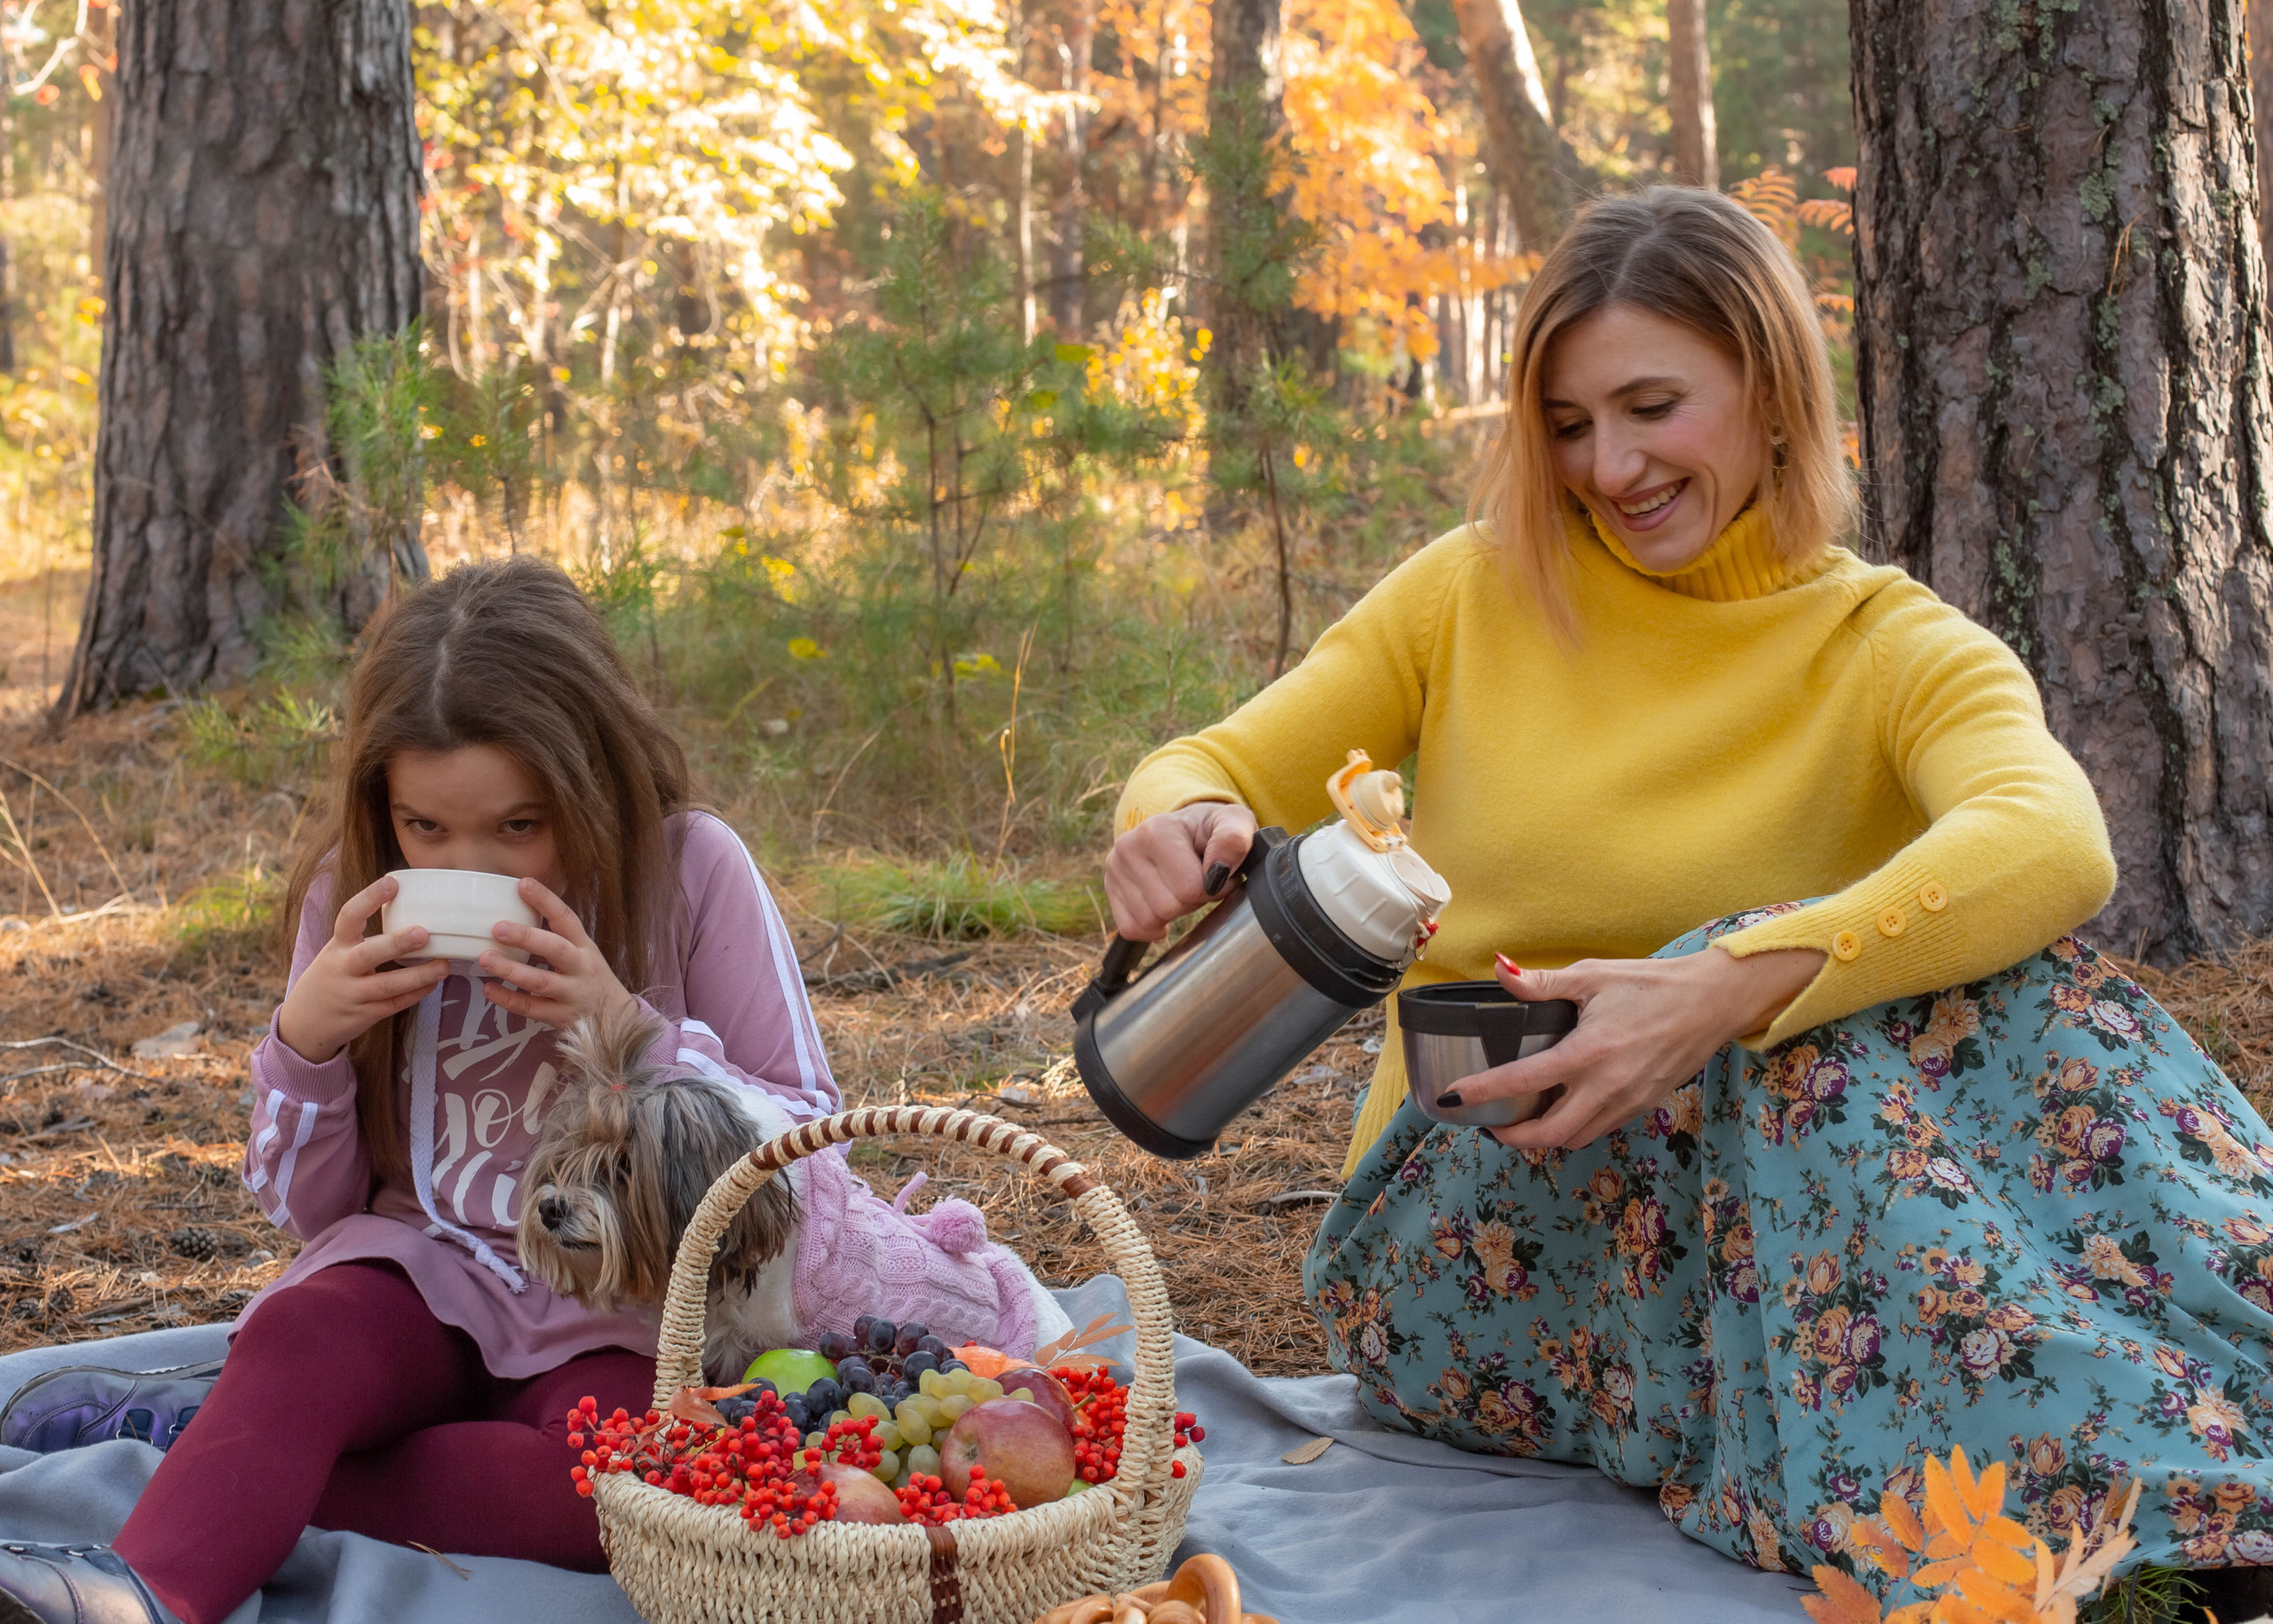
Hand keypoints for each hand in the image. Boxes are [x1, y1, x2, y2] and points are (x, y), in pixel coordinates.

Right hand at [275, 875, 450, 1062]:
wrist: (304, 1022)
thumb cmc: (332, 977)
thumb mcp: (338, 952)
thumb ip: (365, 937)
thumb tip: (410, 909)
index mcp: (337, 946)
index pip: (348, 917)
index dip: (368, 898)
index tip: (391, 883)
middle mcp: (342, 968)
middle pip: (368, 955)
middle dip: (396, 944)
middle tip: (424, 933)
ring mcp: (352, 994)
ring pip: (386, 986)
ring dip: (417, 976)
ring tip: (444, 965)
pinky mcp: (364, 1015)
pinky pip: (393, 1005)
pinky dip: (414, 994)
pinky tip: (433, 984)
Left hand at [477, 876, 637, 1029]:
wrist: (616, 1018)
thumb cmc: (590, 978)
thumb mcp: (583, 953)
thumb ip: (557, 937)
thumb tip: (517, 911)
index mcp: (584, 947)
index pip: (566, 918)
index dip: (546, 901)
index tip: (523, 884)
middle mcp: (581, 968)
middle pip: (555, 949)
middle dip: (526, 937)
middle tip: (497, 927)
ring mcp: (572, 994)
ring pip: (541, 981)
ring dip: (511, 970)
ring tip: (485, 958)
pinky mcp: (561, 1017)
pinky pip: (532, 1009)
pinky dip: (508, 1000)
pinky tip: (489, 989)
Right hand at [1103, 801, 1259, 940]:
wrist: (1188, 828)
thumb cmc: (1212, 830)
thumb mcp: (1235, 823)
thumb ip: (1233, 841)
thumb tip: (1219, 872)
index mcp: (1157, 830)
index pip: (1189, 888)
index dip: (1214, 889)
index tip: (1218, 875)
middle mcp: (1127, 847)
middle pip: (1168, 907)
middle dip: (1193, 901)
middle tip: (1199, 881)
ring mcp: (1114, 869)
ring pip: (1149, 921)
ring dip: (1174, 913)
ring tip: (1181, 888)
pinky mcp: (1110, 889)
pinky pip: (1131, 928)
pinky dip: (1152, 926)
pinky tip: (1165, 906)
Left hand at [1449, 945, 1824, 1151]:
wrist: (1712, 1001)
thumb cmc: (1651, 984)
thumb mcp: (1593, 976)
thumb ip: (1542, 982)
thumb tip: (1501, 969)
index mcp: (1588, 1053)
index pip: (1523, 1082)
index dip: (1482, 1093)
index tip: (1452, 1098)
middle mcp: (1606, 1087)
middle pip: (1549, 1135)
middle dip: (1512, 1138)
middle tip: (1489, 1124)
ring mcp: (1627, 1103)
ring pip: (1575, 1137)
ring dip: (1543, 1136)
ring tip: (1522, 1117)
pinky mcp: (1643, 1107)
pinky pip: (1599, 1128)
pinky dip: (1573, 1127)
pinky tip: (1562, 1106)